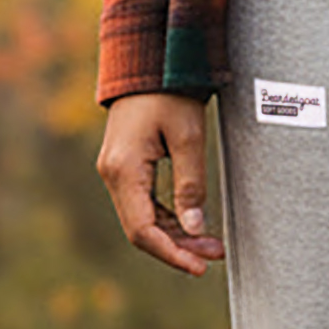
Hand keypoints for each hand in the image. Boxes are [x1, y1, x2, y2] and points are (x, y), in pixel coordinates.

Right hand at [96, 93, 225, 275]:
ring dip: (175, 235)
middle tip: (216, 255)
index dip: (171, 253)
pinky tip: (194, 226)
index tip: (200, 267)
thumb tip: (196, 229)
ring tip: (212, 245)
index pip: (142, 230)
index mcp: (123, 169)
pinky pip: (144, 204)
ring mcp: (116, 172)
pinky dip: (168, 219)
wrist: (151, 61)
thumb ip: (191, 184)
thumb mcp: (189, 136)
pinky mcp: (126, 168)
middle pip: (140, 230)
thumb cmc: (171, 93)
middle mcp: (112, 174)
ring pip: (142, 220)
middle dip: (178, 247)